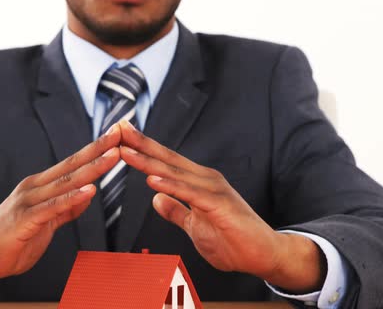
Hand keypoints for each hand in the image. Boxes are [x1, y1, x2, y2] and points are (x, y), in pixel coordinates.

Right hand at [0, 125, 121, 299]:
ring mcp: (27, 202)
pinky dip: (72, 198)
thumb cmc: (11, 241)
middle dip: (99, 149)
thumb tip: (88, 195)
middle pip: (72, 166)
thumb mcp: (45, 223)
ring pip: (66, 182)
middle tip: (121, 132)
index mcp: (40, 187)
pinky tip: (89, 191)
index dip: (96, 150)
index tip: (117, 136)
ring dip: (92, 168)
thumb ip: (65, 209)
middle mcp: (34, 188)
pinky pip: (52, 208)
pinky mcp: (23, 220)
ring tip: (113, 155)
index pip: (73, 165)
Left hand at [118, 120, 324, 292]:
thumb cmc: (233, 240)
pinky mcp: (220, 205)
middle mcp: (205, 180)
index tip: (121, 136)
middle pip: (167, 159)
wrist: (265, 254)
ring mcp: (214, 191)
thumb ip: (176, 210)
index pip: (165, 162)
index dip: (143, 148)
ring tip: (125, 150)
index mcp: (198, 183)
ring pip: (175, 173)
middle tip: (118, 128)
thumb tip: (156, 198)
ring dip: (148, 161)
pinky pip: (191, 194)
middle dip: (140, 144)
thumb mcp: (194, 226)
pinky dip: (171, 186)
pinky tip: (152, 180)